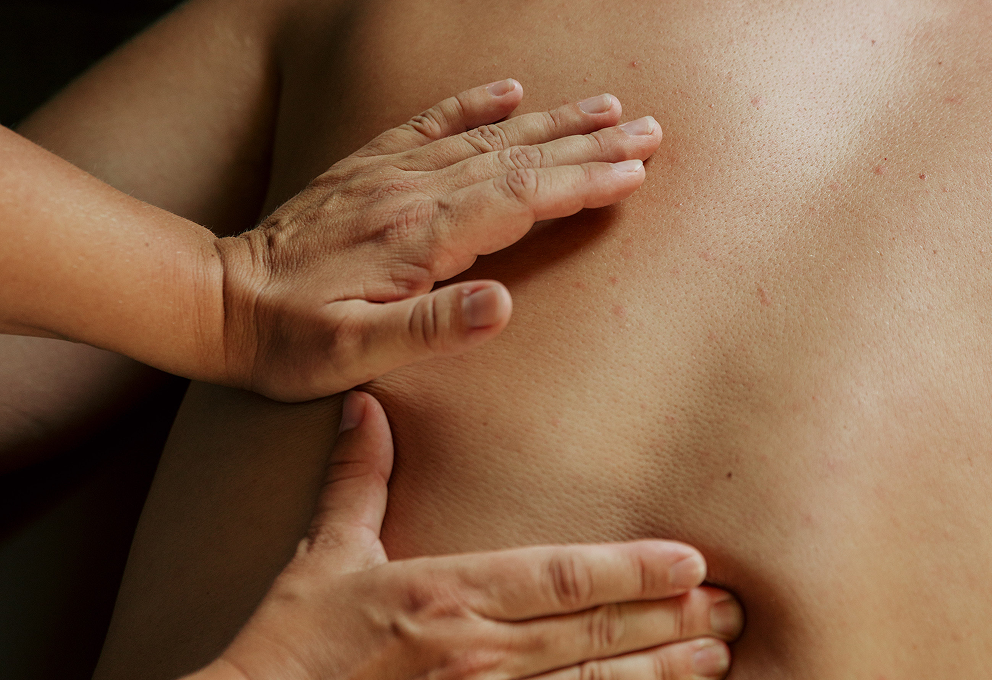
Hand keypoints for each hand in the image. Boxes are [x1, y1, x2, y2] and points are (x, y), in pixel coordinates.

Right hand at [188, 391, 742, 679]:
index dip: (629, 570)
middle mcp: (476, 651)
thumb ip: (358, 479)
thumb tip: (364, 408)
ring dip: (662, 672)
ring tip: (718, 658)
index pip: (558, 577)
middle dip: (670, 619)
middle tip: (733, 607)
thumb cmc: (295, 641)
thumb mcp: (326, 553)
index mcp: (444, 593)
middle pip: (593, 633)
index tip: (690, 560)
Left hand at [213, 80, 662, 400]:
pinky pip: (433, 122)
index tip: (634, 172)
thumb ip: (429, 330)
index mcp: (419, 238)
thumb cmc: (290, 339)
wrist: (219, 299)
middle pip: (518, 158)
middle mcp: (412, 192)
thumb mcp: (354, 354)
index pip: (519, 200)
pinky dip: (477, 103)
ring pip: (489, 135)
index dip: (582, 184)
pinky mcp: (372, 168)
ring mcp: (391, 173)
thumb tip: (504, 307)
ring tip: (607, 107)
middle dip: (590, 145)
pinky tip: (511, 89)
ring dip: (554, 121)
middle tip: (649, 130)